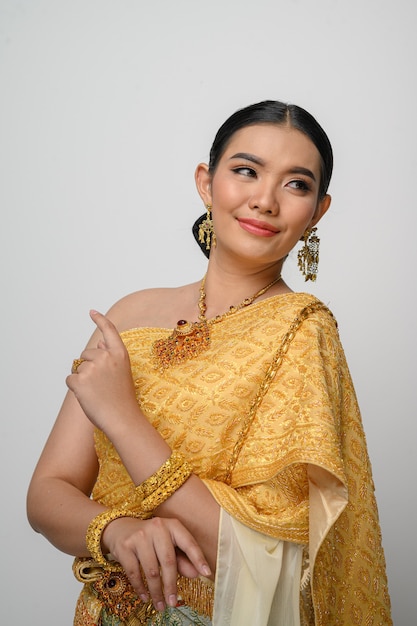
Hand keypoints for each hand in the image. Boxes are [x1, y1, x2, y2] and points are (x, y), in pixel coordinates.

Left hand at [66, 310, 138, 432]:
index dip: (100, 319)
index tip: (92, 312)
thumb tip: (100, 342)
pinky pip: (70, 379)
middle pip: (86, 354)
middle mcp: (106, 357)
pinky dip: (75, 388)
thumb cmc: (122, 398)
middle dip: (89, 366)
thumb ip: (111, 355)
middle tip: (102, 385)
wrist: (122, 419)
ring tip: (97, 392)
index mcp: (120, 354)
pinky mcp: (79, 381)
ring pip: (78, 368)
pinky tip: (88, 396)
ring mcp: (92, 368)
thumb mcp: (122, 372)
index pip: (109, 331)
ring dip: (82, 379)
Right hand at [102, 515, 211, 610]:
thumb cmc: (150, 538)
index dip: (198, 558)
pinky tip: (145, 597)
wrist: (120, 528)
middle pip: (168, 561)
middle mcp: (157, 527)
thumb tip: (196, 574)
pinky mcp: (125, 547)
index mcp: (172, 525)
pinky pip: (134, 573)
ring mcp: (139, 536)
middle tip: (173, 602)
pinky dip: (141, 588)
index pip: (188, 542)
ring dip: (156, 591)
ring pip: (151, 570)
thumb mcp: (167, 543)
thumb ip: (182, 558)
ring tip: (160, 604)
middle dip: (171, 585)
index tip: (206, 573)